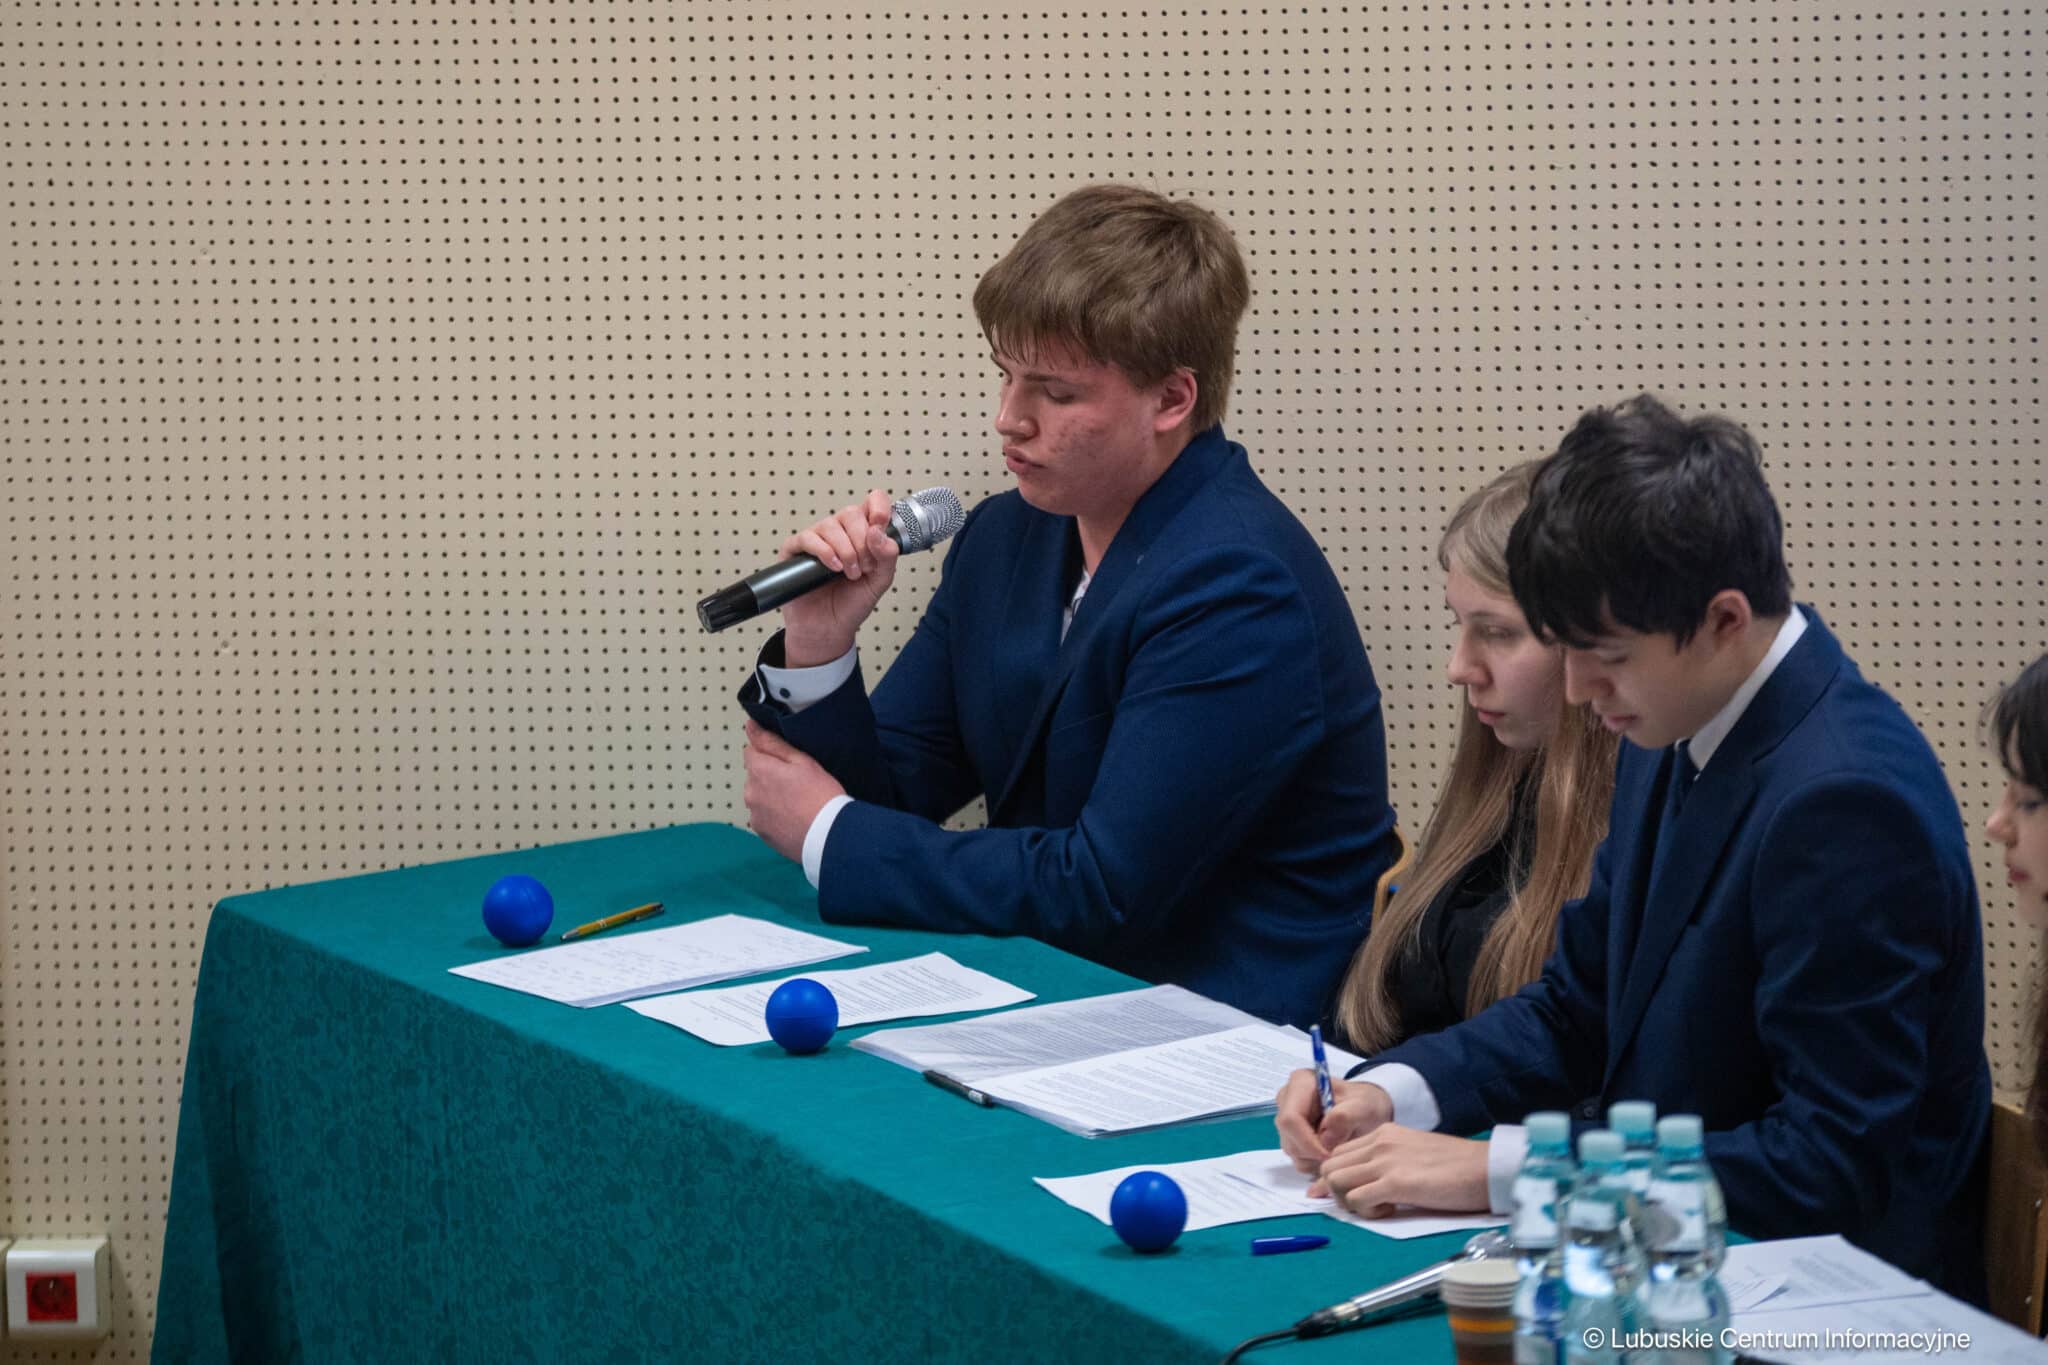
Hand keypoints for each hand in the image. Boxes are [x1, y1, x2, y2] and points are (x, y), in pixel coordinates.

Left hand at [742, 721, 847, 861]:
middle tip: (798, 783)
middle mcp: (750, 792)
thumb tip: (751, 726)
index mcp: (759, 770)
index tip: (788, 761)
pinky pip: (764, 817)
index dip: (770, 753)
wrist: (828, 836)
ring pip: (759, 797)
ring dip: (771, 796)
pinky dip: (774, 815)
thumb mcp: (802, 761)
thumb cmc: (820, 795)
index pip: (751, 750)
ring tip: (797, 802)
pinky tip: (794, 817)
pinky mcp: (761, 832)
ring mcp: (754, 814)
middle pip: (755, 775)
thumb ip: (772, 742)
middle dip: (770, 775)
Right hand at [779, 490, 899, 665]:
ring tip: (850, 574)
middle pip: (852, 513)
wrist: (828, 629)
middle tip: (865, 567)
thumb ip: (887, 557)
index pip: (872, 503)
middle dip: (863, 542)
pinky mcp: (796, 550)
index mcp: (862, 533)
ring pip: (831, 525)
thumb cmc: (851, 604)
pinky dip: (824, 552)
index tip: (881, 525)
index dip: (879, 508)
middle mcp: (840, 531)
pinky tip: (833, 568)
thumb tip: (880, 534)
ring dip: (846, 551)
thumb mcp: (880, 582)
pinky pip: (808, 538)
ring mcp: (817, 539)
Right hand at [1275, 1070, 1392, 1175]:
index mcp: (1300, 1083)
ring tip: (1338, 1148)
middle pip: (1289, 1138)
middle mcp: (1287, 1099)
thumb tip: (1325, 1137)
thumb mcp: (1364, 1106)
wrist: (1366, 1109)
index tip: (1329, 1154)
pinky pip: (1298, 1159)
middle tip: (1338, 1152)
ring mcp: (1287, 1119)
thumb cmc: (1364, 1103)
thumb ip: (1346, 1117)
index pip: (1290, 1119)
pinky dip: (1316, 1162)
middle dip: (1313, 1152)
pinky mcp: (1291, 1136)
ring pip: (1292, 1151)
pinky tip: (1332, 1151)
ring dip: (1316, 1159)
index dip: (1307, 1141)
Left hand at [1319, 1125, 1490, 1216]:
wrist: (1485, 1168)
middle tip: (1363, 1205)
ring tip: (1377, 1207)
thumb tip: (1361, 1183)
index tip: (1347, 1195)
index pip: (1338, 1153)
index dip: (1337, 1177)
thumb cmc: (1455, 1166)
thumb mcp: (1413, 1153)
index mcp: (1383, 1134)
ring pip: (1336, 1182)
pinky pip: (1357, 1200)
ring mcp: (1385, 1161)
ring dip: (1349, 1202)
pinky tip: (1390, 1210)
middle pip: (1330, 1168)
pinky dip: (1366, 1212)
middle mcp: (1379, 1143)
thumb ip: (1386, 1161)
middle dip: (1337, 1191)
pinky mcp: (1396, 1183)